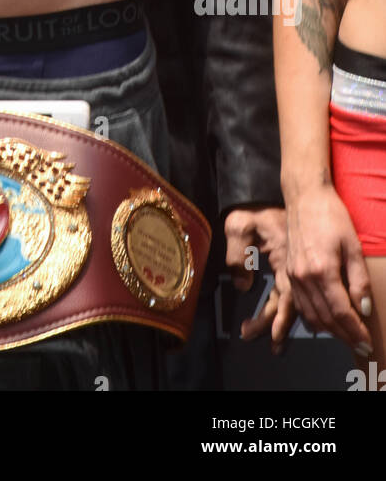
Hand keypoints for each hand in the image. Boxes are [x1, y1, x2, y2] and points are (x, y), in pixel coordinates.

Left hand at [224, 206, 295, 350]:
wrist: (266, 190)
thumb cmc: (252, 206)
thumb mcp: (239, 225)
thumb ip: (238, 254)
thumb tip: (243, 286)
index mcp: (284, 258)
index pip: (284, 297)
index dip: (280, 320)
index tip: (270, 338)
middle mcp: (292, 265)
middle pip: (289, 304)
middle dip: (276, 326)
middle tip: (258, 341)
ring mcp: (292, 264)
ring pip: (291, 299)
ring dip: (282, 320)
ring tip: (271, 340)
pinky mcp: (289, 262)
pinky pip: (290, 290)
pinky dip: (285, 306)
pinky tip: (276, 317)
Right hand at [284, 183, 372, 354]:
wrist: (305, 196)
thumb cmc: (331, 215)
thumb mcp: (353, 245)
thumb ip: (359, 279)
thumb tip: (364, 309)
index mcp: (322, 270)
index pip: (341, 312)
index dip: (355, 331)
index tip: (367, 342)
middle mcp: (303, 277)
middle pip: (325, 318)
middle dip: (345, 336)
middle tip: (360, 345)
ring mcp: (293, 275)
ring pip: (311, 315)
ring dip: (330, 330)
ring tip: (347, 335)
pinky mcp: (288, 271)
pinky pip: (300, 304)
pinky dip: (313, 318)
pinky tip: (326, 320)